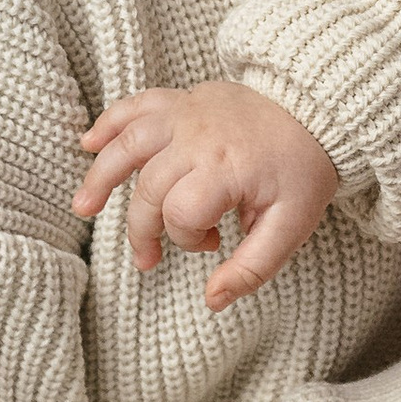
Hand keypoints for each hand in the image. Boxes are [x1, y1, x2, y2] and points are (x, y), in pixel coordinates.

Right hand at [75, 83, 342, 308]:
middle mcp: (198, 137)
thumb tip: (212, 301)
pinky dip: (110, 122)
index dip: (187, 239)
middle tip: (148, 259)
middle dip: (143, 230)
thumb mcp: (292, 227)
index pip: (181, 214)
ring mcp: (187, 113)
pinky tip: (89, 143)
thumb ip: (252, 268)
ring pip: (128, 144)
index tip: (211, 243)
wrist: (317, 110)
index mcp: (226, 168)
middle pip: (149, 189)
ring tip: (83, 208)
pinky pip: (136, 105)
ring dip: (101, 176)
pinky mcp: (183, 99)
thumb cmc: (302, 170)